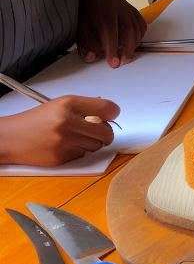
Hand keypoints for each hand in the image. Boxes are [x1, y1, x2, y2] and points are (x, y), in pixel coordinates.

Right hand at [0, 96, 118, 166]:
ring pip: (96, 146)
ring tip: (77, 137)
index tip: (113, 115)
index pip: (106, 108)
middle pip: (106, 132)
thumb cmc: (37, 120)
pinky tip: (65, 146)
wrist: (10, 138)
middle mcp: (67, 122)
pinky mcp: (60, 158)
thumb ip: (85, 106)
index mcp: (68, 104)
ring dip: (91, 143)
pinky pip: (81, 155)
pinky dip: (78, 151)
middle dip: (107, 133)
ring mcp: (63, 142)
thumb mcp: (60, 104)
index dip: (113, 113)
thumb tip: (111, 112)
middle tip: (102, 131)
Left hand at [76, 0, 145, 66]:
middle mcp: (118, 7)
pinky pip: (142, 25)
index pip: (109, 30)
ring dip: (134, 45)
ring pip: (137, 28)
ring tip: (127, 56)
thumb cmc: (87, 11)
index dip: (112, 48)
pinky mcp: (135, 10)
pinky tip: (132, 44)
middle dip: (127, 48)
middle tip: (123, 62)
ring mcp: (128, 8)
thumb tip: (91, 58)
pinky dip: (139, 36)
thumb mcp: (80, 25)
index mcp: (102, 10)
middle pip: (128, 29)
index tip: (113, 63)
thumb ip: (84, 42)